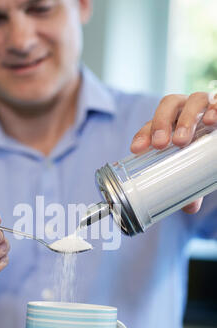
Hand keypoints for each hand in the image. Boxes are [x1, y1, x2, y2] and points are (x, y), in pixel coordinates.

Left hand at [130, 92, 216, 213]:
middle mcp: (184, 109)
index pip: (150, 125)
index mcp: (169, 123)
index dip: (143, 135)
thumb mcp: (192, 170)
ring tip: (183, 141)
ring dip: (186, 120)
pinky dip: (215, 108)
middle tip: (160, 145)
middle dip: (161, 124)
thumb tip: (190, 207)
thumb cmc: (200, 154)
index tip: (137, 150)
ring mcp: (203, 104)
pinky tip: (213, 120)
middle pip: (168, 106)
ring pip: (192, 101)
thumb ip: (189, 186)